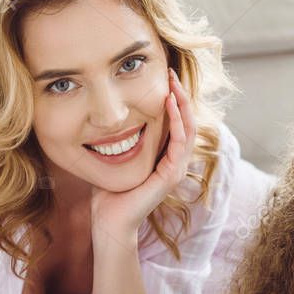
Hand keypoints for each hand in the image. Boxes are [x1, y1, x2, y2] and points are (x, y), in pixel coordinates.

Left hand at [90, 68, 196, 241]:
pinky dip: (177, 120)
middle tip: (171, 71)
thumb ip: (117, 143)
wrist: (109, 222)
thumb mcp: (114, 160)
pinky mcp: (171, 174)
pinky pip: (180, 141)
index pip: (177, 124)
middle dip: (180, 95)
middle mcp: (175, 163)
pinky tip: (168, 103)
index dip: (173, 100)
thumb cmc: (108, 195)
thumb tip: (105, 123)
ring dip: (182, 102)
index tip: (163, 79)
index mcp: (165, 159)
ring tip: (173, 82)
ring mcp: (176, 170)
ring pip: (189, 128)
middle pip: (187, 121)